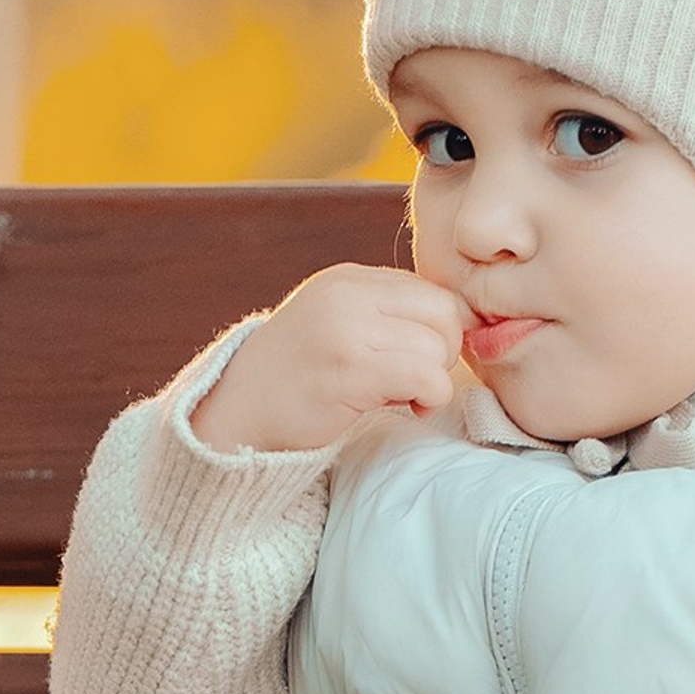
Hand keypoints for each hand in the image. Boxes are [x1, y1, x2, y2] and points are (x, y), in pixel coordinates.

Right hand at [189, 265, 469, 455]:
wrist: (236, 414)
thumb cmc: (295, 379)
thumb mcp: (335, 323)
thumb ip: (384, 314)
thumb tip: (458, 324)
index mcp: (347, 279)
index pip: (431, 290)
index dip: (441, 330)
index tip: (422, 360)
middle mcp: (346, 295)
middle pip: (443, 311)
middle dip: (444, 352)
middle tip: (418, 381)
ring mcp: (345, 330)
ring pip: (437, 345)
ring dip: (434, 379)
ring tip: (405, 396)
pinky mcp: (349, 371)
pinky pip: (425, 376)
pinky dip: (431, 397)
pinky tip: (409, 407)